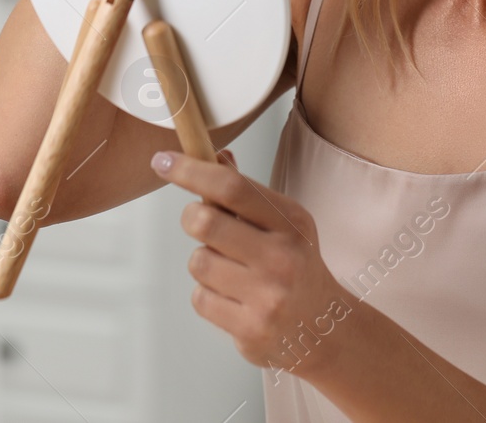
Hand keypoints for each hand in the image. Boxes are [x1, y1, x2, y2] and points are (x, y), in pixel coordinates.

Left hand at [151, 146, 355, 378]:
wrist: (322, 326)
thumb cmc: (295, 265)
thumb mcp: (284, 224)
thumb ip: (246, 193)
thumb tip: (215, 156)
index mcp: (291, 222)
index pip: (232, 187)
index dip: (192, 171)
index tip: (163, 161)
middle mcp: (282, 257)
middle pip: (205, 222)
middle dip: (192, 217)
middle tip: (199, 221)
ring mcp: (267, 296)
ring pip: (198, 262)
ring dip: (203, 261)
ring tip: (227, 269)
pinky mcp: (250, 329)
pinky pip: (200, 298)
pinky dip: (207, 294)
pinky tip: (232, 296)